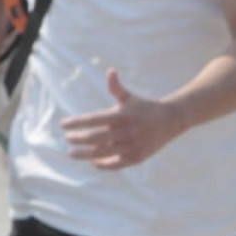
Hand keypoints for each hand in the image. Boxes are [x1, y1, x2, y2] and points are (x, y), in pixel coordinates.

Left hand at [61, 71, 188, 169]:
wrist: (173, 120)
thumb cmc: (145, 108)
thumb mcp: (131, 98)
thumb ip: (116, 87)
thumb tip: (109, 70)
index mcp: (123, 115)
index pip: (93, 119)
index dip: (76, 122)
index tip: (63, 124)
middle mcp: (128, 131)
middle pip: (95, 137)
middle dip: (78, 139)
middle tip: (68, 139)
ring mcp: (133, 145)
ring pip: (103, 153)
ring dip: (85, 154)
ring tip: (72, 153)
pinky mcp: (138, 157)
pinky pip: (116, 164)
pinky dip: (102, 164)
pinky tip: (93, 161)